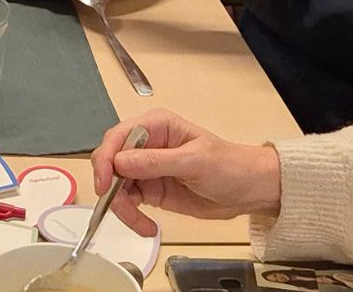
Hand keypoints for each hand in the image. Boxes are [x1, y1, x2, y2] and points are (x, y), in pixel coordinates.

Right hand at [91, 110, 282, 237]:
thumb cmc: (228, 166)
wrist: (248, 190)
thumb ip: (156, 161)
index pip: (117, 137)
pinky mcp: (150, 190)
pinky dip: (132, 217)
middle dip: (110, 187)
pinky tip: (146, 227)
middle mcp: (146, 145)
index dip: (106, 158)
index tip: (105, 183)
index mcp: (156, 126)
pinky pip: (128, 203)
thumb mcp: (194, 162)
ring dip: (122, 207)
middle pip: (110, 162)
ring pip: (116, 186)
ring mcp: (146, 169)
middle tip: (120, 208)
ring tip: (142, 225)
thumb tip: (119, 162)